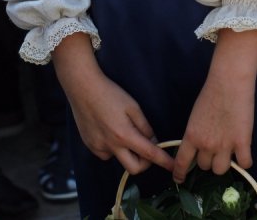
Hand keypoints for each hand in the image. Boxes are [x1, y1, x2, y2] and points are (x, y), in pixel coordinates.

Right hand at [53, 33, 173, 176]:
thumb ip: (144, 126)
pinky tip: (108, 129)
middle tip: (147, 147)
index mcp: (125, 135)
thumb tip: (153, 140)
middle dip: (145, 162)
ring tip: (121, 129)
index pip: (150, 154)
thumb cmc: (110, 93)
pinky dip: (112, 147)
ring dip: (126, 151)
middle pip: (134, 168)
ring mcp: (99, 147)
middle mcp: (112, 146)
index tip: (173, 167)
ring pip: (119, 159)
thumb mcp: (132, 106)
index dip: (164, 161)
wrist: (83, 88)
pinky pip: (106, 153)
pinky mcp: (90, 145)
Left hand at [173, 29, 256, 183]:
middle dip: (208, 160)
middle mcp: (206, 144)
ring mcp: (225, 145)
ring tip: (228, 151)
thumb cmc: (211, 92)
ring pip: (221, 169)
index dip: (180, 173)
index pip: (182, 162)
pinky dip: (245, 161)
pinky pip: (244, 164)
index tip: (179, 180)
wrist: (229, 81)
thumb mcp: (196, 115)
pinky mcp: (243, 143)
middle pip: (204, 166)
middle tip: (214, 148)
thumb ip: (196, 132)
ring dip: (224, 162)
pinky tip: (244, 153)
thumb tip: (199, 146)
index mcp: (192, 135)